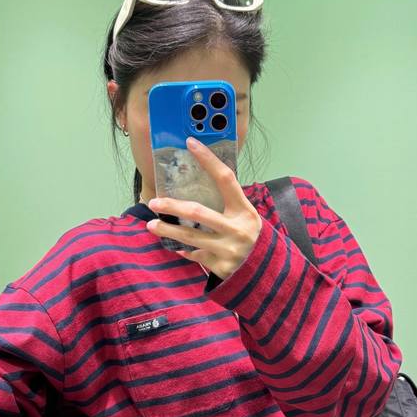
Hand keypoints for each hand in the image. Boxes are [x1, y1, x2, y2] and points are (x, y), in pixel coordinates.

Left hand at [145, 137, 262, 280]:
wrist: (264, 272)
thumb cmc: (249, 237)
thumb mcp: (245, 217)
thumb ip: (228, 203)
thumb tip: (201, 178)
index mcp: (245, 211)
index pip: (226, 179)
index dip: (208, 160)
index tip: (191, 143)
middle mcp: (237, 229)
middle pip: (198, 212)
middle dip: (172, 206)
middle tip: (154, 201)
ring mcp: (228, 249)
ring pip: (190, 236)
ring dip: (167, 230)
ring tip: (151, 225)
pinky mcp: (220, 267)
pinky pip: (194, 255)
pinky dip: (184, 250)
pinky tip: (175, 247)